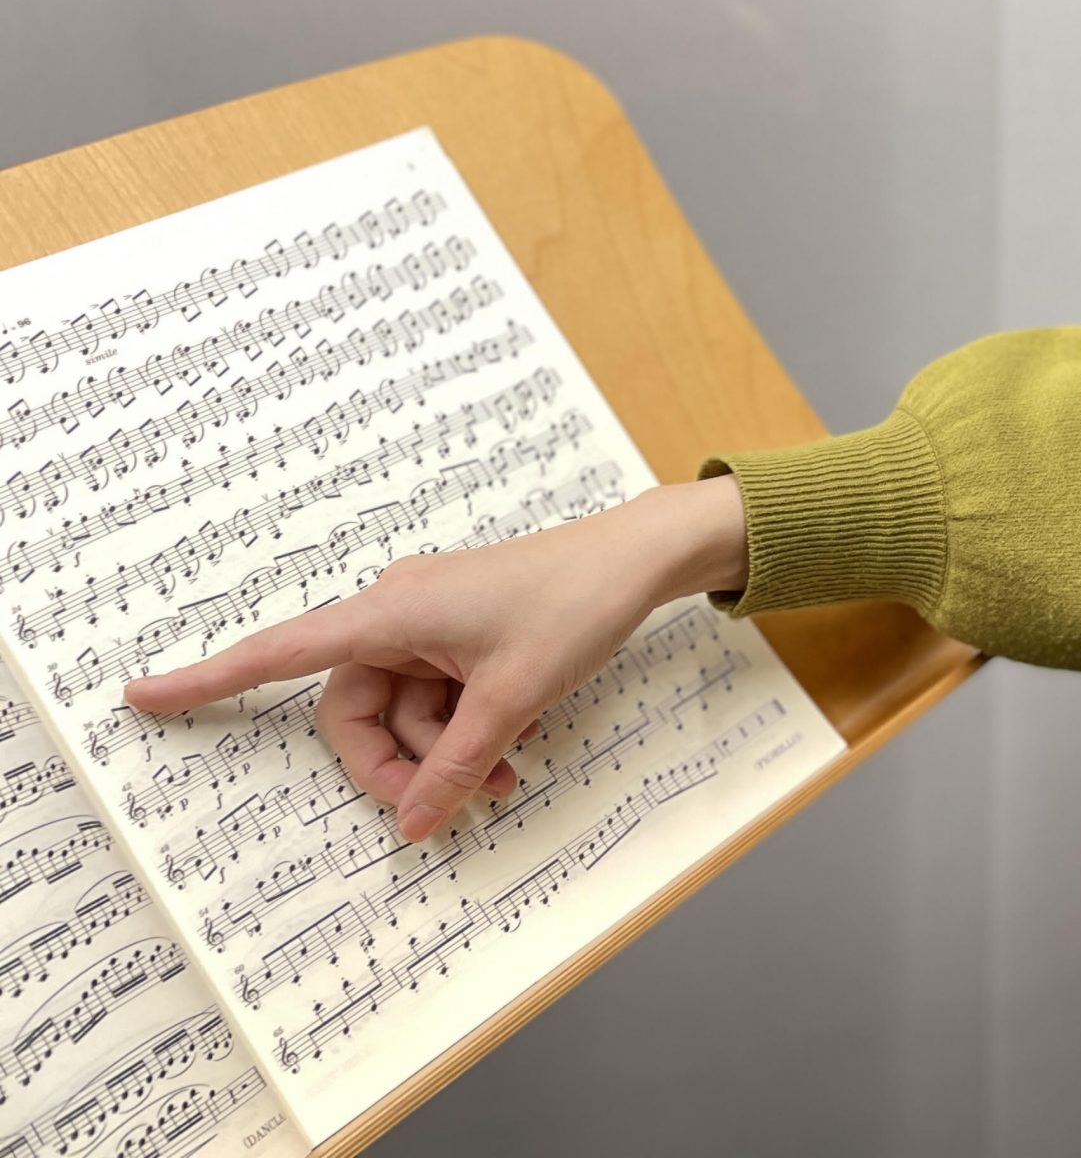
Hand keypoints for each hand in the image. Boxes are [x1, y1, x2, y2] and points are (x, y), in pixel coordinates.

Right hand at [121, 475, 749, 842]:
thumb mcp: (514, 698)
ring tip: (509, 779)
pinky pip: (437, 698)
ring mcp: (429, 623)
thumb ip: (458, 765)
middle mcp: (396, 612)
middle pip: (354, 711)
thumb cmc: (573, 606)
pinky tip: (515, 753)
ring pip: (403, 713)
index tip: (140, 695)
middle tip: (454, 804)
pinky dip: (464, 732)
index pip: (279, 652)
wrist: (635, 560)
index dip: (209, 678)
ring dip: (444, 755)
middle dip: (397, 764)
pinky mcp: (459, 633)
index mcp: (389, 612)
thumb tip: (412, 823)